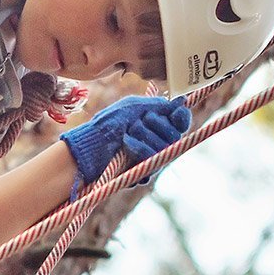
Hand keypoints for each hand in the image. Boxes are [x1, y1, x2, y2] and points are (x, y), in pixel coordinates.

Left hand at [60, 96, 191, 186]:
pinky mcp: (144, 172)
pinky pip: (153, 164)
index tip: (175, 113)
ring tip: (128, 132)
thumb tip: (182, 102)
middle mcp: (160, 141)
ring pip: (165, 149)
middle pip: (175, 135)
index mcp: (159, 123)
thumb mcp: (134, 107)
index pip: (181, 122)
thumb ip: (158, 105)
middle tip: (138, 122)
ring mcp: (153, 158)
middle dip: (158, 125)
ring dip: (146, 136)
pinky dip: (140, 150)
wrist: (91, 143)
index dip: (181, 118)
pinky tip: (127, 145)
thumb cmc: (110, 122)